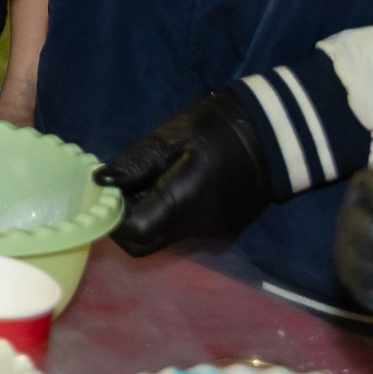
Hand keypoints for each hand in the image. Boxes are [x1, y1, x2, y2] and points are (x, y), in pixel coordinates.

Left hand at [95, 90, 271, 254]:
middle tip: (122, 189)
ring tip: (147, 182)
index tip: (107, 194)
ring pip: (162, 239)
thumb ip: (135, 163)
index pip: (135, 232)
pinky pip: (181, 231)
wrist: (271, 135)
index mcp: (184, 202)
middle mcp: (198, 227)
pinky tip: (169, 186)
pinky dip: (166, 215)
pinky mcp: (221, 229)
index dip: (113, 217)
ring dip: (145, 217)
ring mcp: (212, 232)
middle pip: (145, 244)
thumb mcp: (170, 137)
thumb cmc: (217, 128)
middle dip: (124, 223)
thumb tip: (101, 181)